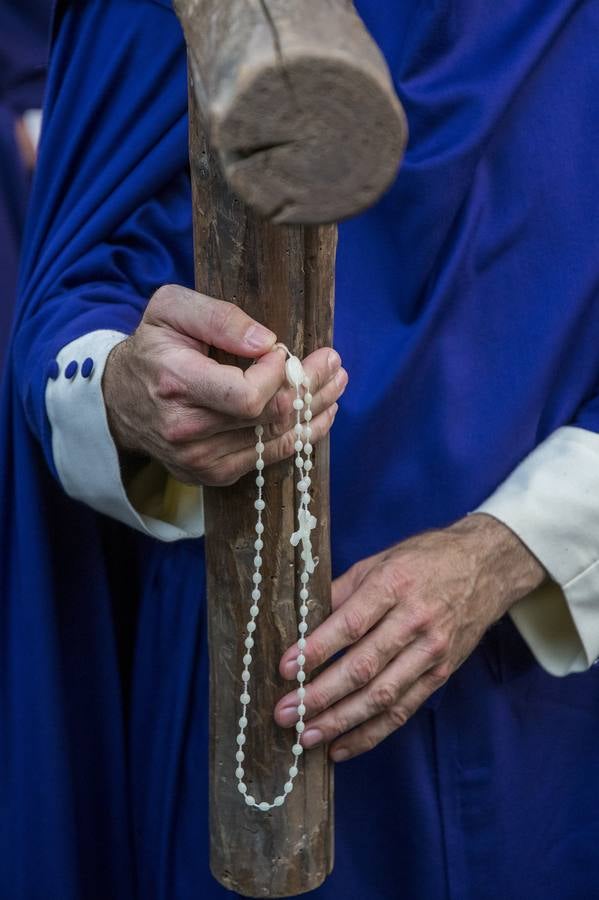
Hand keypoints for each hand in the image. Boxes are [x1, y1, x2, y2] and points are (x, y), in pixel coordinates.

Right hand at [103, 284, 346, 484]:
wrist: (119, 400)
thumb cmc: (153, 347)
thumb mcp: (171, 309)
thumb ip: (217, 317)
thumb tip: (265, 341)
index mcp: (175, 383)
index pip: (247, 394)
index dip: (277, 373)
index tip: (282, 350)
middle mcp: (185, 430)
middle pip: (269, 415)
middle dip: (308, 385)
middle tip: (333, 361)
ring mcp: (198, 459)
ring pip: (275, 437)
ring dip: (313, 409)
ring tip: (336, 383)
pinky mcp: (211, 474)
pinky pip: (268, 458)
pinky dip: (300, 436)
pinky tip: (320, 416)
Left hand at [275, 514, 544, 760]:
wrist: (485, 566)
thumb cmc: (424, 560)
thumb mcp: (378, 561)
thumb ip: (341, 592)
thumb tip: (302, 623)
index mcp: (393, 586)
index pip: (350, 625)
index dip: (316, 650)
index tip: (284, 669)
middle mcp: (414, 621)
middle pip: (363, 667)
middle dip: (320, 695)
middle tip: (285, 713)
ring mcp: (431, 651)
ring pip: (382, 696)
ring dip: (341, 722)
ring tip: (306, 736)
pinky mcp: (442, 674)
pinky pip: (403, 710)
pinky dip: (371, 733)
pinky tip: (342, 746)